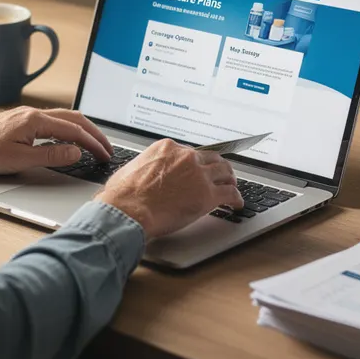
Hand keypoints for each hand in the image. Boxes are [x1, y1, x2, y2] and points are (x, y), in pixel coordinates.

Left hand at [0, 107, 113, 174]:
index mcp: (36, 121)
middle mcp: (34, 114)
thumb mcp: (19, 159)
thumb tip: (75, 152)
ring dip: (83, 130)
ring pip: (65, 118)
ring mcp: (28, 115)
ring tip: (94, 143)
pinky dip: (69, 128)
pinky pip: (54, 121)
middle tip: (107, 148)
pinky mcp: (23, 120)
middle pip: (74, 119)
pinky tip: (69, 138)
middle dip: (94, 133)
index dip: (93, 143)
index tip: (105, 154)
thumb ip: (50, 156)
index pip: (74, 130)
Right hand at [96, 139, 243, 238]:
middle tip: (221, 175)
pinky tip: (236, 204)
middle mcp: (186, 157)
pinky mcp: (207, 195)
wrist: (128, 210)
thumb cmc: (123, 195)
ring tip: (232, 187)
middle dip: (217, 167)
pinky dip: (236, 198)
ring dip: (230, 180)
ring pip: (225, 172)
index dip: (196, 162)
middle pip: (211, 159)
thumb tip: (143, 174)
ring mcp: (199, 175)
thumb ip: (145, 167)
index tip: (198, 168)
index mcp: (167, 148)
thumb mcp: (132, 168)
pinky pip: (230, 194)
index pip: (190, 152)